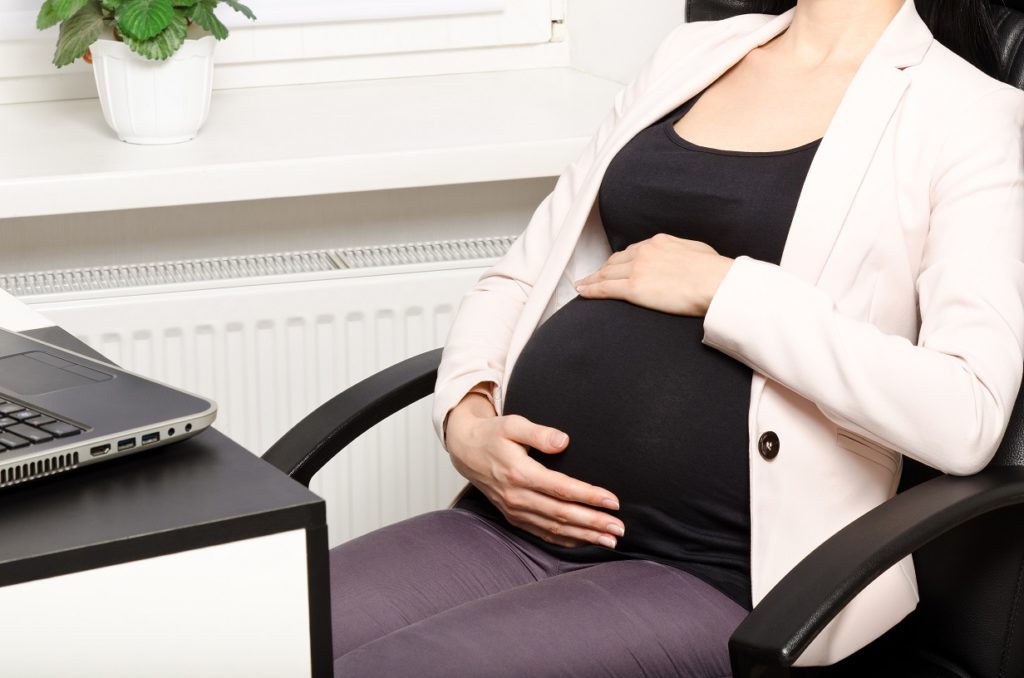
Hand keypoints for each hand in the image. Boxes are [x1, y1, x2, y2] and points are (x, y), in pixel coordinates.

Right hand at [445, 392, 624, 548]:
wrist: (466, 451)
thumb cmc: (493, 435)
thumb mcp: (513, 424)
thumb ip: (539, 433)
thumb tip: (564, 441)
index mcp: (519, 473)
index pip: (562, 489)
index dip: (589, 496)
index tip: (613, 501)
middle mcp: (517, 496)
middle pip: (562, 514)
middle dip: (593, 522)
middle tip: (619, 528)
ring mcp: (515, 510)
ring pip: (554, 528)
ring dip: (584, 535)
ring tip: (610, 540)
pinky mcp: (514, 517)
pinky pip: (543, 533)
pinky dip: (566, 540)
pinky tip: (585, 541)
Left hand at [574, 233, 733, 315]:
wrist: (715, 282)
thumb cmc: (715, 271)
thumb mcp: (698, 252)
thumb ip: (684, 253)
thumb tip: (686, 260)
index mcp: (659, 242)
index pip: (633, 251)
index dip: (621, 260)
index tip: (615, 266)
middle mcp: (644, 252)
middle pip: (616, 261)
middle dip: (603, 268)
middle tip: (594, 276)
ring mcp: (637, 269)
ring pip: (606, 273)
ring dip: (592, 279)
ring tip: (583, 285)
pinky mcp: (633, 288)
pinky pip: (605, 288)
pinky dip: (590, 290)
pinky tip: (582, 292)